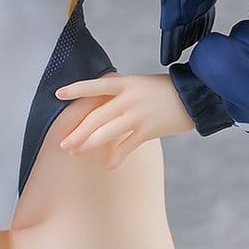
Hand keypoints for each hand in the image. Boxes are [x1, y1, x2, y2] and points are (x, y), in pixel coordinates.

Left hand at [54, 72, 194, 169]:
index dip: (75, 89)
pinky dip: (115, 157)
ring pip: (106, 133)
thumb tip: (98, 102)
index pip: (94, 85)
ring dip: (88, 144)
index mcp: (124, 83)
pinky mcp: (148, 130)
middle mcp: (128, 98)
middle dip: (77, 132)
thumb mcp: (138, 83)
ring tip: (75, 153)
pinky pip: (126, 146)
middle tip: (62, 144)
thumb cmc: (162, 89)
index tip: (57, 93)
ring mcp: (138, 115)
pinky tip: (107, 165)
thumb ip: (119, 92)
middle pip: (96, 117)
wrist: (191, 96)